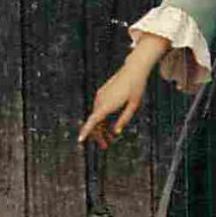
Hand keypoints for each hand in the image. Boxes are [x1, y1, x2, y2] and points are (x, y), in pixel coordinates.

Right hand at [77, 33, 168, 148]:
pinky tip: (109, 127)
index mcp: (108, 104)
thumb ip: (124, 120)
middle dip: (98, 135)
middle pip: (95, 122)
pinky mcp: (102, 93)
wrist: (134, 70)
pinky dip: (102, 119)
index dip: (86, 131)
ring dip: (101, 128)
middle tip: (105, 147)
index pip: (93, 120)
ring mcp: (100, 96)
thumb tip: (116, 132)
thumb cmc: (136, 88)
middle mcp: (101, 100)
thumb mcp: (133, 106)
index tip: (80, 140)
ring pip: (97, 116)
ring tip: (110, 139)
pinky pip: (99, 109)